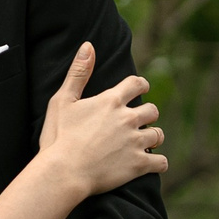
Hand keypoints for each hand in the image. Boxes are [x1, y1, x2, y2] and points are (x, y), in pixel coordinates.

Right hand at [38, 41, 165, 195]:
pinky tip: (152, 164)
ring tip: (144, 143)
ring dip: (153, 138)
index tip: (142, 89)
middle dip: (147, 115)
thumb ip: (78, 73)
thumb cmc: (58, 137)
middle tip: (138, 122)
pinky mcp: (138, 164)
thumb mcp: (62, 101)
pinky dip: (158, 163)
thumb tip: (88, 45)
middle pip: (152, 111)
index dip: (141, 85)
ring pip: (158, 135)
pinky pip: (161, 162)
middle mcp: (128, 119)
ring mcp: (135, 142)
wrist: (63, 172)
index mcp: (111, 101)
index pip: (137, 84)